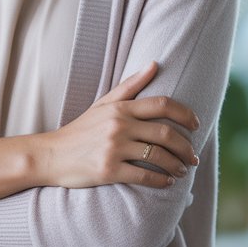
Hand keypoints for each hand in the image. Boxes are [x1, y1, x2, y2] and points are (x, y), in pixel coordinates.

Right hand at [40, 62, 199, 189]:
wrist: (51, 155)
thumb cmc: (80, 130)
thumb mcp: (103, 104)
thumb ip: (130, 86)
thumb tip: (155, 64)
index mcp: (120, 108)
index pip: (162, 105)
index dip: (185, 114)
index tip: (196, 125)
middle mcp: (118, 126)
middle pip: (165, 133)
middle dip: (186, 147)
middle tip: (194, 156)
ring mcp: (113, 148)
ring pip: (158, 156)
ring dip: (177, 165)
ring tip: (183, 170)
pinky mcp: (108, 170)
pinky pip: (144, 175)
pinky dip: (161, 180)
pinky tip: (168, 182)